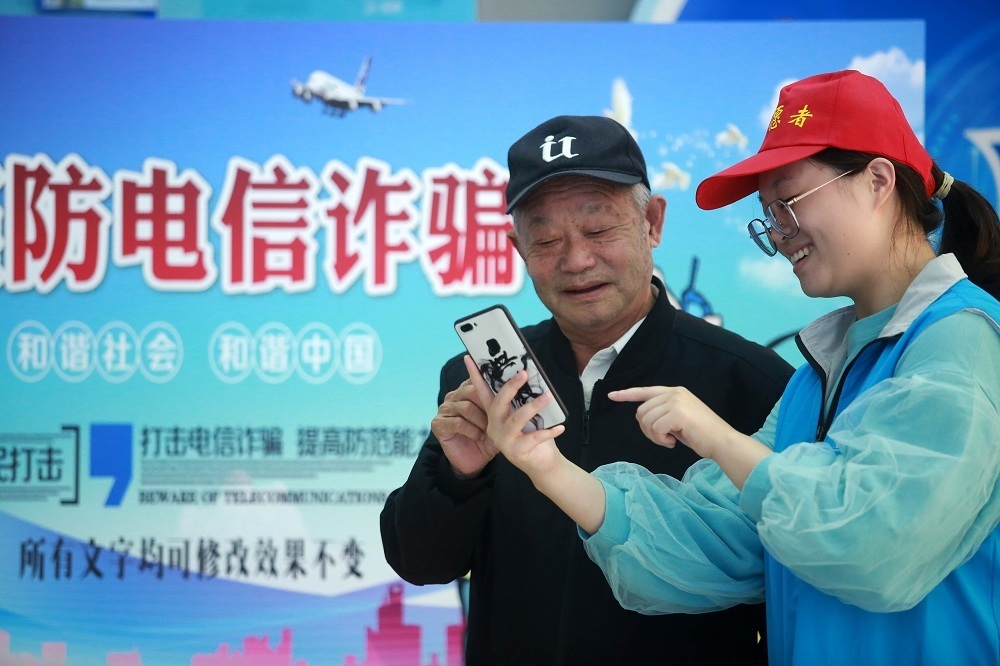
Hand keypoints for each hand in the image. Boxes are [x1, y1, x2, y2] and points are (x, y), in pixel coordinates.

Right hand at [431, 376, 498, 478]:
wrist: (473, 462)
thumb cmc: (487, 439)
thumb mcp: (498, 421)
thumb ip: (504, 404)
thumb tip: (524, 388)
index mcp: (467, 391)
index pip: (477, 379)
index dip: (489, 382)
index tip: (504, 381)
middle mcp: (454, 397)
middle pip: (471, 390)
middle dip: (487, 404)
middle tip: (501, 415)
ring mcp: (445, 409)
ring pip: (465, 407)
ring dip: (481, 420)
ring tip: (489, 430)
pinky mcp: (439, 424)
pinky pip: (457, 422)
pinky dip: (471, 430)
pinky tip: (479, 437)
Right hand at [463, 355, 565, 479]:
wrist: (543, 464)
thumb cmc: (535, 435)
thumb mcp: (527, 416)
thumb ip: (522, 401)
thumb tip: (530, 376)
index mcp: (496, 416)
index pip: (483, 393)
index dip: (476, 376)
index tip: (469, 358)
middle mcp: (495, 427)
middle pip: (498, 403)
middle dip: (510, 387)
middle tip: (523, 373)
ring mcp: (504, 440)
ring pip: (516, 419)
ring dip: (534, 406)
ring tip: (548, 396)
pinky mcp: (517, 452)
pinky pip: (534, 437)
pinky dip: (548, 431)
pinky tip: (560, 427)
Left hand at [608, 386, 735, 459]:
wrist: (721, 440)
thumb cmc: (700, 434)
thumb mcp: (678, 418)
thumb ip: (662, 413)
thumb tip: (643, 418)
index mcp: (674, 392)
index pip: (645, 391)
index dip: (626, 394)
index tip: (612, 395)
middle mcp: (674, 393)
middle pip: (641, 411)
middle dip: (646, 429)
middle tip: (662, 439)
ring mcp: (676, 401)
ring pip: (646, 421)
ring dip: (654, 436)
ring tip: (669, 440)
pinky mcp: (678, 413)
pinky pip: (655, 428)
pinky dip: (661, 440)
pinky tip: (673, 442)